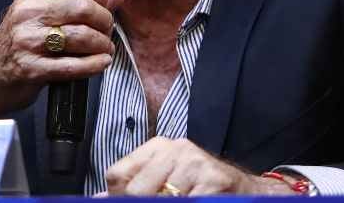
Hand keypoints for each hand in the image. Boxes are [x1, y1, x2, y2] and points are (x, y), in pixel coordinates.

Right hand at [0, 0, 123, 117]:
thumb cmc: (18, 41)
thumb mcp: (42, 13)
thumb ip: (80, 0)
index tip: (105, 4)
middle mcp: (29, 12)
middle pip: (83, 7)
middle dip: (104, 21)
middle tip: (106, 31)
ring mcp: (28, 41)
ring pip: (82, 36)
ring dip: (102, 44)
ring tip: (104, 48)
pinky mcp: (32, 68)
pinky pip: (74, 66)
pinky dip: (95, 65)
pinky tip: (101, 63)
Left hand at [104, 137, 299, 195]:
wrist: (244, 189)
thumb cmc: (200, 185)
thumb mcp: (164, 178)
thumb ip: (133, 184)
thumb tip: (99, 198)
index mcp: (158, 147)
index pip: (118, 173)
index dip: (117, 196)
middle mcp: (175, 150)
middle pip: (135, 190)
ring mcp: (196, 164)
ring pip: (160, 199)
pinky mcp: (214, 180)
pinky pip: (186, 202)